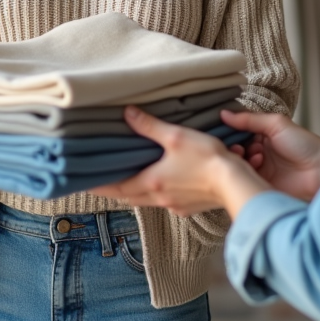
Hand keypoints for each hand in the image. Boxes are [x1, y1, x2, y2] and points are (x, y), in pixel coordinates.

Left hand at [90, 106, 269, 217]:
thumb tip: (128, 114)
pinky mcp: (190, 207)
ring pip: (147, 200)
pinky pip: (166, 201)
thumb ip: (150, 126)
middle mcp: (159, 198)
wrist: (236, 184)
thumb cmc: (207, 160)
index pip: (117, 187)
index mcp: (151, 182)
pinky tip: (163, 184)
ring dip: (136, 191)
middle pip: (129, 196)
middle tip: (102, 181)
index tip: (83, 184)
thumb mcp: (176, 136)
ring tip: (129, 179)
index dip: (99, 185)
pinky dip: (157, 193)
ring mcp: (175, 205)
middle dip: (115, 189)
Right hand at [221, 110, 319, 201]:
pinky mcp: (261, 186)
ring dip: (242, 158)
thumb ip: (250, 119)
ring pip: (239, 164)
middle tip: (238, 147)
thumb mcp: (276, 124)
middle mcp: (259, 153)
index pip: (238, 133)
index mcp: (262, 137)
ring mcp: (260, 171)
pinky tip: (256, 165)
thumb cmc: (305, 145)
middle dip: (235, 147)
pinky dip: (247, 171)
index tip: (226, 132)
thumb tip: (224, 114)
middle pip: (236, 150)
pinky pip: (245, 179)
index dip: (231, 132)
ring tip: (254, 155)